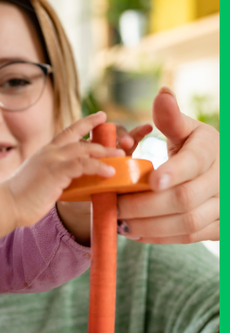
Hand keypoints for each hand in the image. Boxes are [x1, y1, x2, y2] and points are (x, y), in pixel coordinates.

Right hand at [0, 112, 121, 249]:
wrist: (6, 204)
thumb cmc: (21, 198)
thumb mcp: (41, 180)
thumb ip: (56, 175)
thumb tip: (74, 181)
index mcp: (45, 153)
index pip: (67, 132)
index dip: (85, 123)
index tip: (100, 116)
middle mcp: (48, 152)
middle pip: (79, 137)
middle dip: (101, 135)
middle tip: (120, 138)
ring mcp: (51, 160)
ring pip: (84, 149)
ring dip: (105, 151)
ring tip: (121, 156)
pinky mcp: (55, 171)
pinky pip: (83, 164)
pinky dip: (98, 167)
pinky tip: (110, 172)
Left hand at [117, 87, 218, 242]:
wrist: (219, 172)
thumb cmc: (194, 147)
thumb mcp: (186, 129)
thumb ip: (170, 118)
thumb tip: (162, 95)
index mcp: (211, 149)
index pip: (194, 162)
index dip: (173, 171)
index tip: (151, 180)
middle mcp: (223, 179)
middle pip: (184, 198)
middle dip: (144, 205)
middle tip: (114, 205)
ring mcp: (224, 206)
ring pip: (186, 223)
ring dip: (148, 225)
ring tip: (118, 221)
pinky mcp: (218, 227)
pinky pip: (188, 237)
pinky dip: (158, 237)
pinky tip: (134, 231)